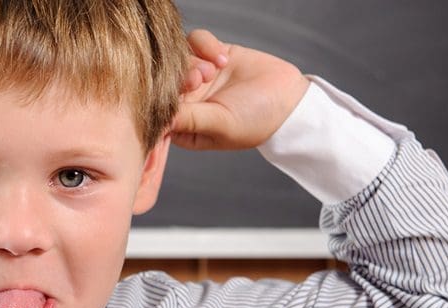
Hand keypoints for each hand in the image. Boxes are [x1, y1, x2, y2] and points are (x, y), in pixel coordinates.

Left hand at [171, 30, 309, 149]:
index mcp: (183, 125)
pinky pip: (195, 41)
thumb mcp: (221, 124)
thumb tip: (158, 120)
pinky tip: (224, 59)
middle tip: (199, 80)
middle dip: (178, 77)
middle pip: (163, 80)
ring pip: (177, 57)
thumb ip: (189, 119)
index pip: (157, 110)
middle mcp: (186, 100)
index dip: (160, 98)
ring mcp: (197, 76)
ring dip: (192, 61)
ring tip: (213, 71)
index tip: (178, 95)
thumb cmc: (256, 122)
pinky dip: (206, 45)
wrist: (289, 100)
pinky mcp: (211, 54)